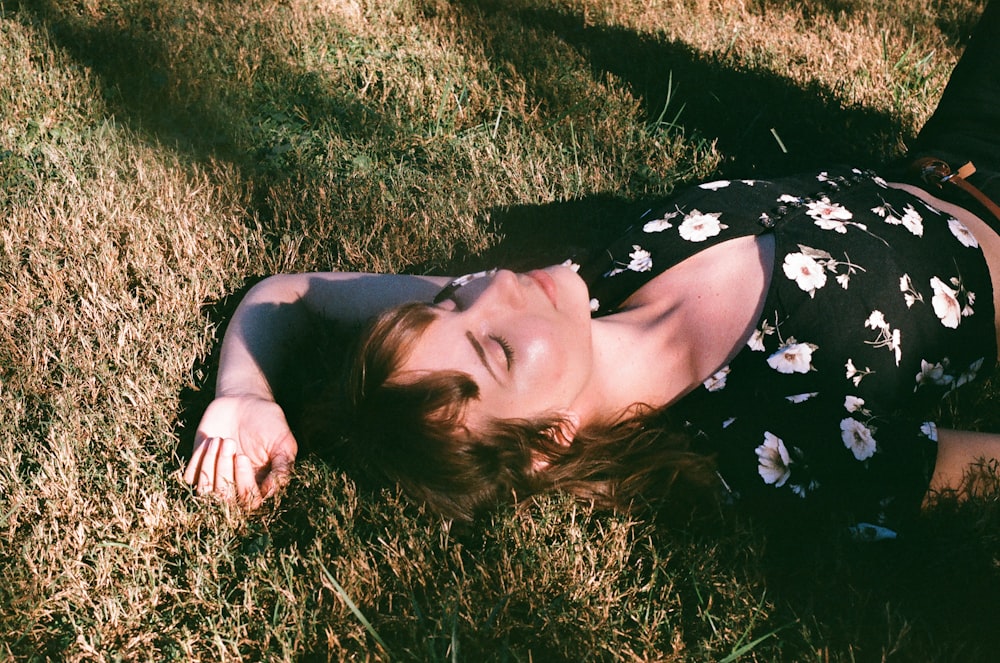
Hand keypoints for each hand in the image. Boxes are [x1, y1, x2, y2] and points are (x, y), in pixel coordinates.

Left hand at [183, 395, 298, 507]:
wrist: (244, 400)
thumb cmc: (268, 421)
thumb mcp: (283, 442)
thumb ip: (283, 466)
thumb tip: (273, 491)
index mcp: (259, 484)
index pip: (250, 502)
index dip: (244, 484)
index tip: (242, 457)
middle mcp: (237, 486)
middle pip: (225, 500)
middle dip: (224, 471)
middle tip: (230, 442)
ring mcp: (216, 478)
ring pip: (205, 491)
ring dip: (210, 467)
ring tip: (218, 440)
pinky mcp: (199, 467)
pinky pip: (190, 477)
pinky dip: (198, 460)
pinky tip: (209, 439)